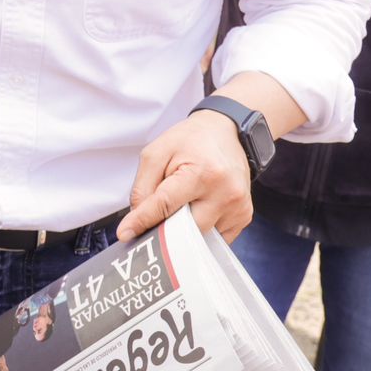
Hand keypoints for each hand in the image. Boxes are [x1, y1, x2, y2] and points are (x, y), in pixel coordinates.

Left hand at [118, 111, 250, 243]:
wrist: (226, 132)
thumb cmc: (189, 141)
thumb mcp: (157, 152)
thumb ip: (143, 186)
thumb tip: (137, 219)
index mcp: (202, 173)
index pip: (166, 205)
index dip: (143, 221)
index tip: (125, 234)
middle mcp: (225, 193)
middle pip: (185, 229)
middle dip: (165, 227)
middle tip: (152, 221)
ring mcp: (238, 208)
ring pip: (200, 237)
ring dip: (184, 229)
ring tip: (181, 205)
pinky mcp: (244, 216)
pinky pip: (215, 238)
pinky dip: (200, 230)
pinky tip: (197, 208)